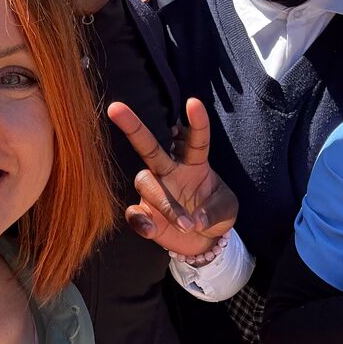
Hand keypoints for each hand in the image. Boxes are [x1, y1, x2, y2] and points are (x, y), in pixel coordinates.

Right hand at [107, 97, 236, 256]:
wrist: (202, 241)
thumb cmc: (214, 215)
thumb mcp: (227, 211)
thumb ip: (214, 213)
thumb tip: (195, 220)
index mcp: (194, 164)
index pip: (196, 140)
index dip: (197, 122)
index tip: (194, 102)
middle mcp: (169, 172)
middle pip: (149, 146)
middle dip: (133, 126)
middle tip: (116, 107)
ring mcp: (154, 192)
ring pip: (146, 183)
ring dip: (166, 204)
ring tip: (187, 225)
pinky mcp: (145, 214)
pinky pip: (134, 213)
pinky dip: (140, 222)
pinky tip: (151, 230)